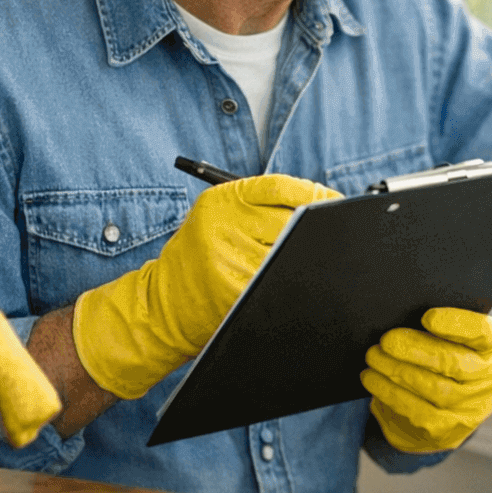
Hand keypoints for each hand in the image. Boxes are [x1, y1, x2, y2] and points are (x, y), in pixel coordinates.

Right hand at [73, 174, 338, 399]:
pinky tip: (292, 283)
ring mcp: (228, 258)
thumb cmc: (195, 261)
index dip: (312, 192)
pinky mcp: (234, 290)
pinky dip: (292, 281)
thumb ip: (258, 209)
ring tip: (305, 263)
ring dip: (304, 257)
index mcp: (219, 201)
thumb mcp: (216, 221)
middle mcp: (221, 225)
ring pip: (288, 251)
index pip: (278, 186)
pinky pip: (278, 280)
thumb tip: (319, 205)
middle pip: (290, 219)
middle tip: (329, 235)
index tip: (332, 201)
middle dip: (313, 228)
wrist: (159, 306)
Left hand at [363, 307, 491, 453]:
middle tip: (387, 340)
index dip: (456, 325)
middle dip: (415, 349)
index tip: (427, 317)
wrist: (448, 406)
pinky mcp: (448, 431)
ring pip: (433, 389)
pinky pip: (417, 412)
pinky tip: (373, 379)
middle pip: (454, 363)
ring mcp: (472, 409)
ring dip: (397, 371)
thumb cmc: (447, 355)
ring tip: (374, 357)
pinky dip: (390, 393)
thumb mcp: (456, 337)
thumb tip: (405, 313)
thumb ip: (442, 325)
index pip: (484, 334)